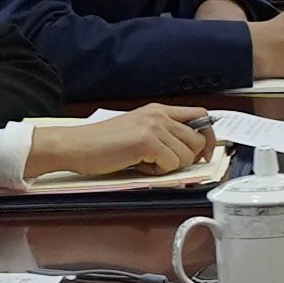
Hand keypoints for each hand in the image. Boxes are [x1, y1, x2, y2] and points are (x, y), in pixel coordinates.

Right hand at [25, 106, 215, 181]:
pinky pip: (171, 164)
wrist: (76, 146)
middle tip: (161, 163)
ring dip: (170, 166)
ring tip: (146, 162)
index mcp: (158, 110)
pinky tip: (139, 165)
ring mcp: (154, 127)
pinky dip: (158, 172)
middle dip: (186, 158)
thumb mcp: (138, 129)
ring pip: (186, 155)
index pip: (200, 116)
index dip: (208, 137)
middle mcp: (159, 115)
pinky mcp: (147, 142)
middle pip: (198, 139)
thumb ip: (163, 133)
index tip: (203, 154)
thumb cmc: (102, 143)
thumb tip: (191, 149)